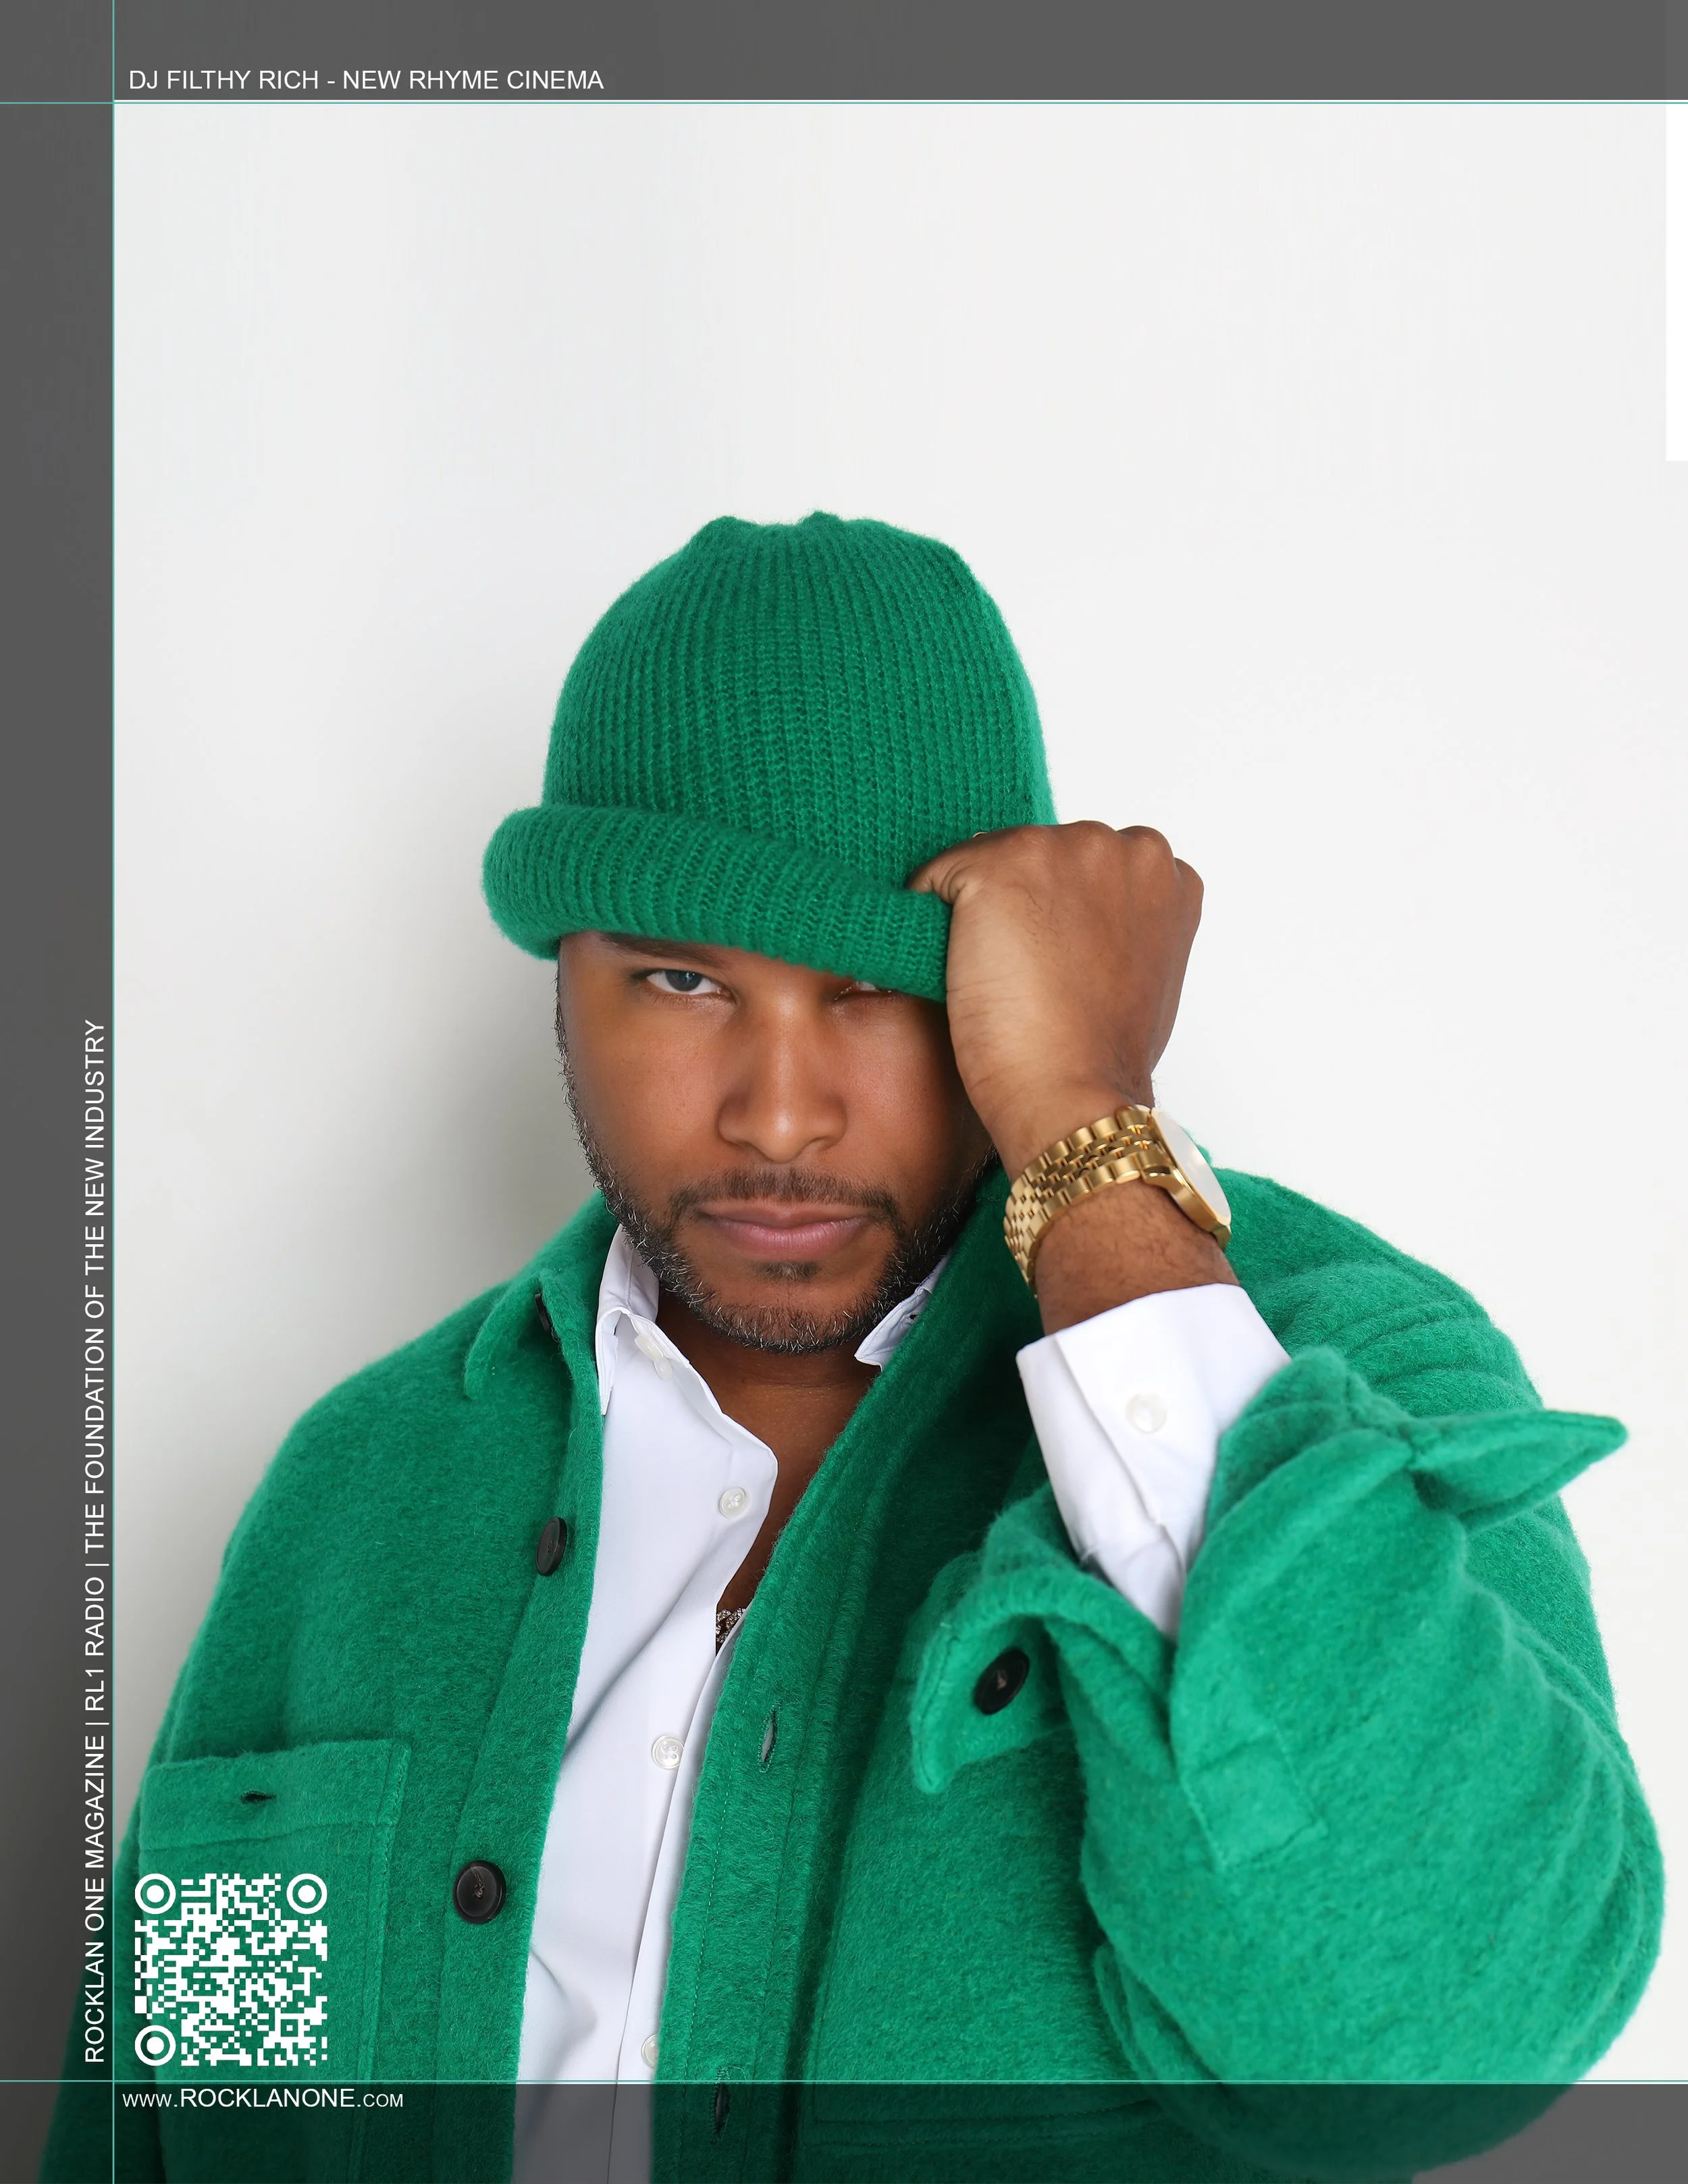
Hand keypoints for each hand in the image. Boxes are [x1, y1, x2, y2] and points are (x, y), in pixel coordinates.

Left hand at [908, 821, 1203, 1177]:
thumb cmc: (1101, 1056)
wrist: (1071, 1096)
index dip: (1057, 915)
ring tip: (996, 978)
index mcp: (1168, 872)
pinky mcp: (1001, 864)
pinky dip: (928, 915)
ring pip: (990, 861)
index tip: (1052, 965)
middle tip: (1023, 977)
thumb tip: (1070, 917)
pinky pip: (937, 876)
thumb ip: (1119, 923)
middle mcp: (1125, 845)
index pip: (1084, 865)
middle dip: (1020, 905)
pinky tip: (958, 970)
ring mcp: (1065, 849)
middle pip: (1038, 854)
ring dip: (977, 910)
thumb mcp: (1139, 972)